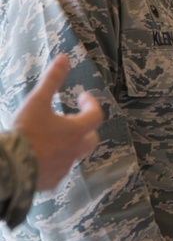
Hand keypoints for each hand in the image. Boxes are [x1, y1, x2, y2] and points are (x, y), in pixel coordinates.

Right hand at [13, 55, 104, 190]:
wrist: (9, 167)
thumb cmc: (26, 132)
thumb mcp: (38, 101)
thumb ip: (52, 79)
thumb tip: (64, 57)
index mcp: (76, 131)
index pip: (96, 115)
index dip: (91, 104)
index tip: (83, 97)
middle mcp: (75, 150)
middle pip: (91, 138)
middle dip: (85, 127)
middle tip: (71, 119)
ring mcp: (64, 168)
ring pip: (74, 155)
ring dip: (68, 144)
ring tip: (52, 137)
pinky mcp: (51, 182)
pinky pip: (58, 170)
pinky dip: (54, 161)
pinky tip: (41, 157)